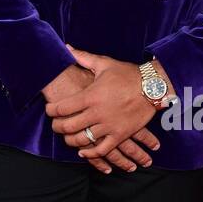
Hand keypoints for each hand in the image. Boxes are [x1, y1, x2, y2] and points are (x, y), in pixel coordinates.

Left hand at [42, 59, 159, 173]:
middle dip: (57, 127)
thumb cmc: (128, 74)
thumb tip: (67, 47)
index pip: (61, 108)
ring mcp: (109, 126)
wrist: (153, 86)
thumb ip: (83, 57)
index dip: (51, 110)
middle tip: (55, 125)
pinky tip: (84, 152)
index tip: (49, 110)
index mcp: (90, 95)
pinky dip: (90, 154)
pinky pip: (102, 150)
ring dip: (71, 141)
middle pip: (68, 126)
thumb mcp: (104, 64)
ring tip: (68, 137)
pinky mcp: (120, 134)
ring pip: (82, 140)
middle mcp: (97, 113)